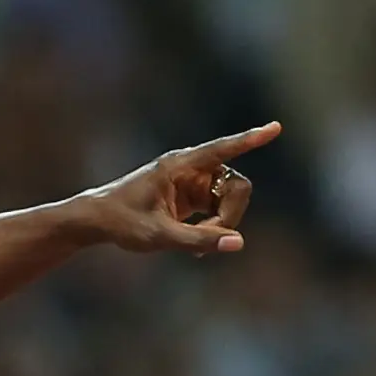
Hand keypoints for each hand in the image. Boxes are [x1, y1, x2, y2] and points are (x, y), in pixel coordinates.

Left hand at [72, 124, 280, 255]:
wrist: (99, 221)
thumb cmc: (123, 222)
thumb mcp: (159, 236)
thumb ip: (199, 239)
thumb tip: (238, 243)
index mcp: (180, 165)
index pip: (223, 149)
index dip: (251, 140)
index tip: (276, 127)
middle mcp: (191, 168)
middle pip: (235, 185)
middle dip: (231, 215)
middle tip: (208, 241)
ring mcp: (193, 182)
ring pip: (230, 200)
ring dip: (221, 225)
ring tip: (194, 247)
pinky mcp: (192, 197)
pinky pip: (219, 211)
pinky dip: (214, 230)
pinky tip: (194, 247)